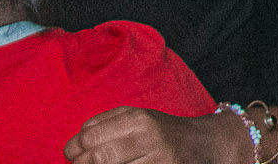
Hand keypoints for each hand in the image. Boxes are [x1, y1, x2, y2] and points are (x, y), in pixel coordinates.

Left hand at [66, 108, 248, 163]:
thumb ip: (105, 123)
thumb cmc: (162, 132)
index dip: (73, 149)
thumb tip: (74, 143)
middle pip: (97, 158)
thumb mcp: (137, 117)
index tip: (72, 154)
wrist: (205, 144)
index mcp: (138, 118)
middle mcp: (148, 138)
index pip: (89, 136)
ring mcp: (157, 159)